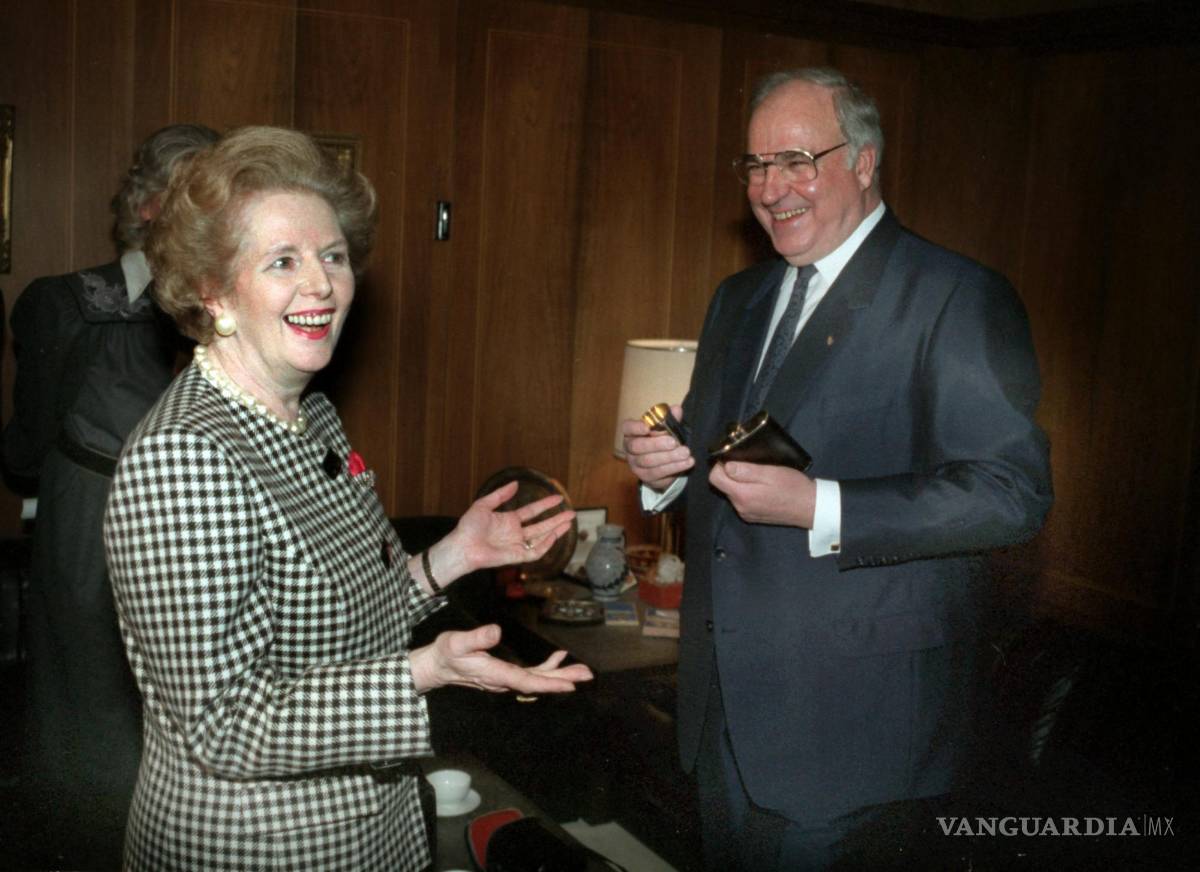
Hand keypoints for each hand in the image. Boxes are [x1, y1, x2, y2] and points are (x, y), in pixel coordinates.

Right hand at [409, 624, 593, 694]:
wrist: (436, 666)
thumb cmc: (445, 653)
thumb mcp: (456, 642)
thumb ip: (476, 638)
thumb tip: (496, 632)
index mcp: (495, 674)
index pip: (527, 681)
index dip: (549, 682)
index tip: (570, 685)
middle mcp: (503, 681)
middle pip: (538, 682)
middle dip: (563, 679)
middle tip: (587, 675)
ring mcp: (506, 679)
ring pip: (538, 678)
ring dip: (559, 674)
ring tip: (581, 670)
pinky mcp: (505, 673)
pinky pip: (531, 673)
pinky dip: (546, 667)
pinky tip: (559, 657)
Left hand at [440, 480, 574, 578]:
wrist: (462, 545)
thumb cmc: (468, 527)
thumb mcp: (483, 505)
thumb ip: (500, 495)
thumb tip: (516, 484)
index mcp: (509, 521)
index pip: (532, 511)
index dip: (545, 505)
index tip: (558, 497)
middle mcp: (515, 533)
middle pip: (541, 525)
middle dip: (557, 519)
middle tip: (571, 513)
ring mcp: (517, 545)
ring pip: (542, 538)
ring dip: (556, 530)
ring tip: (569, 522)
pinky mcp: (516, 556)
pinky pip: (535, 552)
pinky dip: (545, 544)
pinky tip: (553, 534)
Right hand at [621, 404, 693, 489]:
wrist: (664, 463)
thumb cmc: (662, 440)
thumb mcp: (667, 428)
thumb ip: (670, 419)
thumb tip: (676, 410)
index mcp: (632, 432)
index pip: (628, 427)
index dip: (635, 427)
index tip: (646, 427)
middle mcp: (630, 448)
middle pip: (637, 446)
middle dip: (657, 444)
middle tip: (674, 442)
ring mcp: (635, 464)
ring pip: (649, 461)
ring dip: (669, 457)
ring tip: (685, 452)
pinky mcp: (645, 477)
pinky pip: (658, 472)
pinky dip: (674, 467)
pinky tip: (686, 462)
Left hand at [709, 460, 815, 527]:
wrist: (810, 508)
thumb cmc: (793, 487)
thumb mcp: (770, 473)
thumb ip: (745, 471)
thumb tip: (725, 466)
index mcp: (742, 495)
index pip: (715, 479)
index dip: (720, 466)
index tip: (733, 459)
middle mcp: (740, 507)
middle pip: (723, 486)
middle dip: (732, 474)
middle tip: (751, 465)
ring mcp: (746, 513)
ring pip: (733, 492)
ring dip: (740, 483)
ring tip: (759, 476)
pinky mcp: (753, 516)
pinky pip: (742, 500)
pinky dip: (747, 491)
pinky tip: (762, 487)